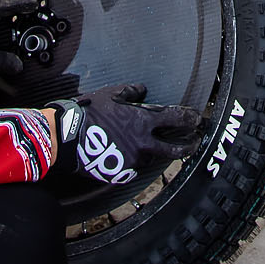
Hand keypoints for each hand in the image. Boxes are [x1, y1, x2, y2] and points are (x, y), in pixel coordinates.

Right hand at [51, 84, 202, 185]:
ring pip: (151, 157)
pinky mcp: (121, 173)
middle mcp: (143, 144)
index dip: (191, 118)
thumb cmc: (89, 113)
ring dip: (151, 151)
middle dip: (189, 146)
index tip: (197, 118)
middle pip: (175, 149)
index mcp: (143, 121)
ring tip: (142, 143)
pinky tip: (123, 152)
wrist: (67, 138)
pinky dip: (132, 160)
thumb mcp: (111, 94)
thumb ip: (131, 92)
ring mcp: (133, 161)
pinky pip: (133, 167)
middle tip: (194, 142)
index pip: (177, 119)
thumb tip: (142, 90)